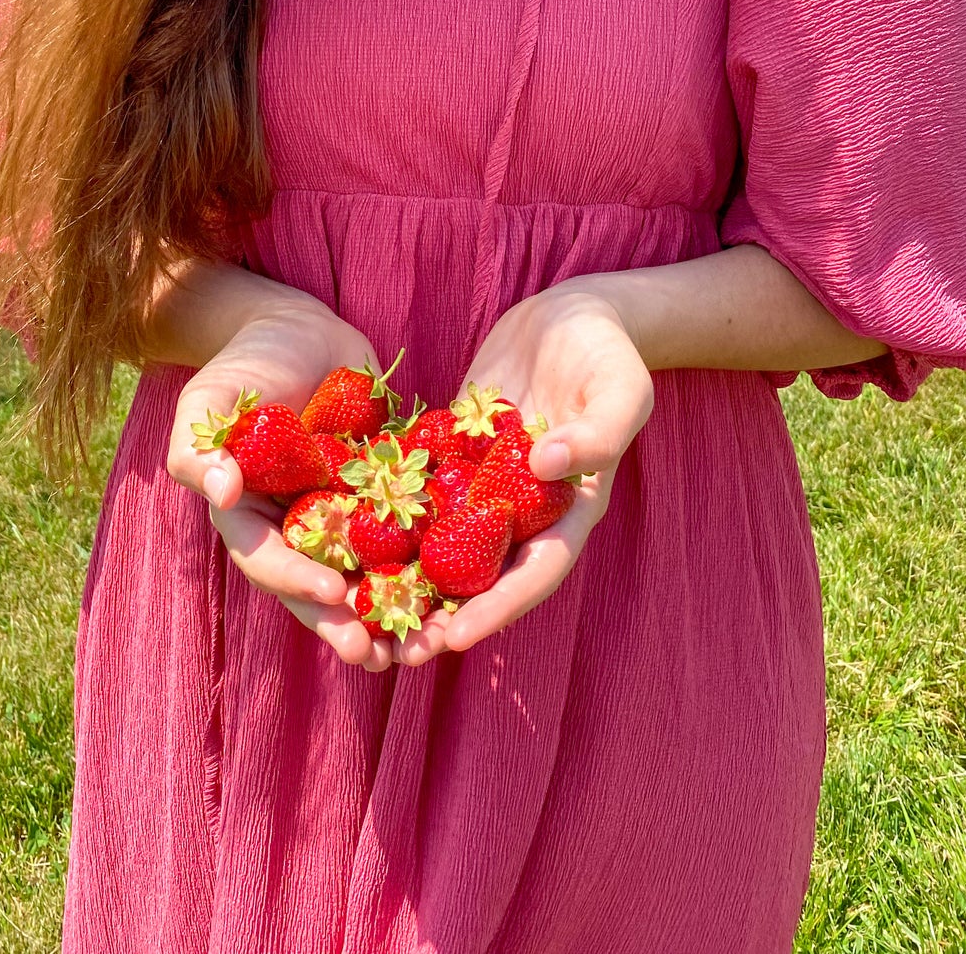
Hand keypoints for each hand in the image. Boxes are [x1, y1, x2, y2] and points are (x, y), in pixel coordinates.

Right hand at [164, 289, 393, 672]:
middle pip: (321, 587)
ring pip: (367, 572)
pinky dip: (430, 558)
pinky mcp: (382, 488)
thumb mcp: (207, 401)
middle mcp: (297, 526)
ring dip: (393, 609)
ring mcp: (342, 510)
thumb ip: (198, 449)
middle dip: (348, 624)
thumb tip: (220, 490)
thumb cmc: (242, 363)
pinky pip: (406, 528)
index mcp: (252, 516)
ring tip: (425, 642)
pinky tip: (463, 583)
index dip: (298, 582)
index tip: (333, 594)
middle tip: (379, 655)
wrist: (294, 325)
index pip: (270, 561)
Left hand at [396, 283, 652, 666]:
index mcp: (570, 509)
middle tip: (397, 652)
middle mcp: (525, 508)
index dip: (497, 609)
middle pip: (484, 576)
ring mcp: (487, 482)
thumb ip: (595, 434)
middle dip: (443, 616)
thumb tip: (547, 465)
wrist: (575, 313)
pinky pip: (422, 490)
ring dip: (410, 581)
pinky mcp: (457, 451)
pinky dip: (390, 515)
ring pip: (446, 544)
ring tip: (362, 614)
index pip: (534, 574)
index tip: (456, 637)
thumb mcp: (621, 391)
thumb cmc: (609, 354)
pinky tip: (345, 534)